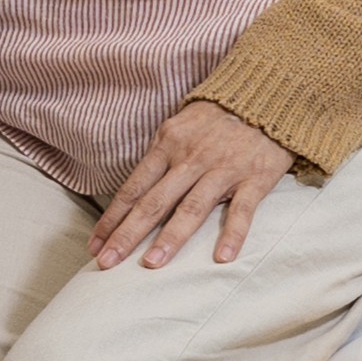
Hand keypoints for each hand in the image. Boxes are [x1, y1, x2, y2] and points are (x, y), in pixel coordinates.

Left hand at [92, 100, 292, 270]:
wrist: (267, 95)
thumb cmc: (217, 117)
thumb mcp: (179, 127)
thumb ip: (159, 159)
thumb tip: (133, 196)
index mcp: (167, 145)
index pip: (133, 188)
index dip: (112, 219)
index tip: (94, 246)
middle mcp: (191, 158)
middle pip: (154, 202)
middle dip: (127, 235)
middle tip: (107, 263)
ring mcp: (223, 169)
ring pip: (192, 208)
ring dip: (170, 238)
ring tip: (152, 264)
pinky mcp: (254, 178)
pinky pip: (241, 211)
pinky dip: (232, 235)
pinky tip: (221, 258)